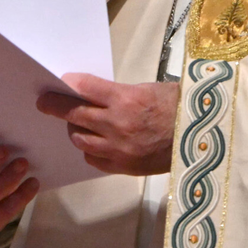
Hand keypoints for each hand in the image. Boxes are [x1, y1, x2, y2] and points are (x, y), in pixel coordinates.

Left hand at [36, 74, 179, 174]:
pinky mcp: (123, 166)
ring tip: (77, 123)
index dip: (71, 83)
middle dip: (56, 106)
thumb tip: (100, 96)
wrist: (202, 137)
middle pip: (76, 115)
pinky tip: (95, 143)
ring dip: (76, 129)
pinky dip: (90, 150)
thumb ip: (122, 94)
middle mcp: (117, 125)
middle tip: (45, 103)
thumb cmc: (181, 107)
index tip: (61, 81)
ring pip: (80, 139)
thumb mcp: (151, 90)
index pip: (87, 88)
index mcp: (127, 99)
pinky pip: (94, 159)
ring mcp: (118, 148)